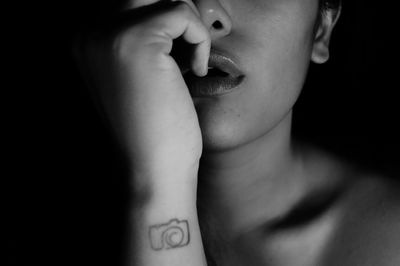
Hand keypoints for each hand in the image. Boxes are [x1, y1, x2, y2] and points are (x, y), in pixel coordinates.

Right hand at [76, 0, 210, 177]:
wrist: (154, 170)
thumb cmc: (157, 127)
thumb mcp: (146, 75)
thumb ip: (150, 37)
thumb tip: (176, 5)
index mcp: (89, 40)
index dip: (166, 18)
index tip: (182, 46)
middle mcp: (89, 32)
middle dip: (176, 13)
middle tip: (192, 47)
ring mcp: (107, 34)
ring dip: (188, 24)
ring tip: (191, 61)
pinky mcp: (134, 40)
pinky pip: (182, 12)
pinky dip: (200, 39)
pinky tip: (197, 70)